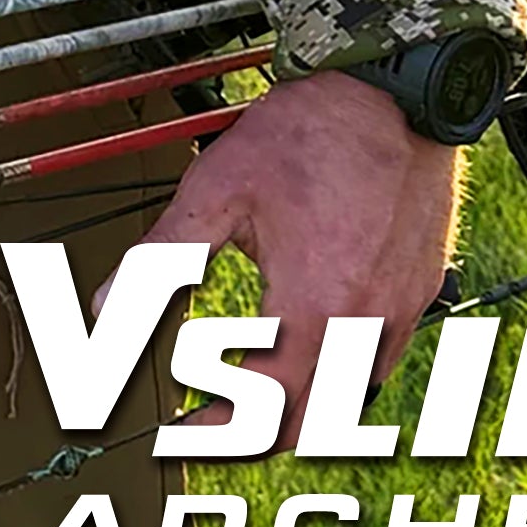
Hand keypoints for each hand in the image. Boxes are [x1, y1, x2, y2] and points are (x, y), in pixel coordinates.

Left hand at [130, 72, 460, 441]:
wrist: (394, 90)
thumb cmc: (308, 133)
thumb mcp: (219, 186)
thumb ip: (162, 256)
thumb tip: (105, 309)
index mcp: (311, 307)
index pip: (262, 412)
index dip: (216, 435)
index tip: (180, 435)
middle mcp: (364, 324)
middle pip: (310, 424)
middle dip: (255, 435)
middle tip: (211, 423)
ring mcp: (401, 312)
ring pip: (352, 399)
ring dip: (302, 407)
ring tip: (255, 385)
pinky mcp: (421, 291)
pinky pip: (382, 360)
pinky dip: (343, 370)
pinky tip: (314, 340)